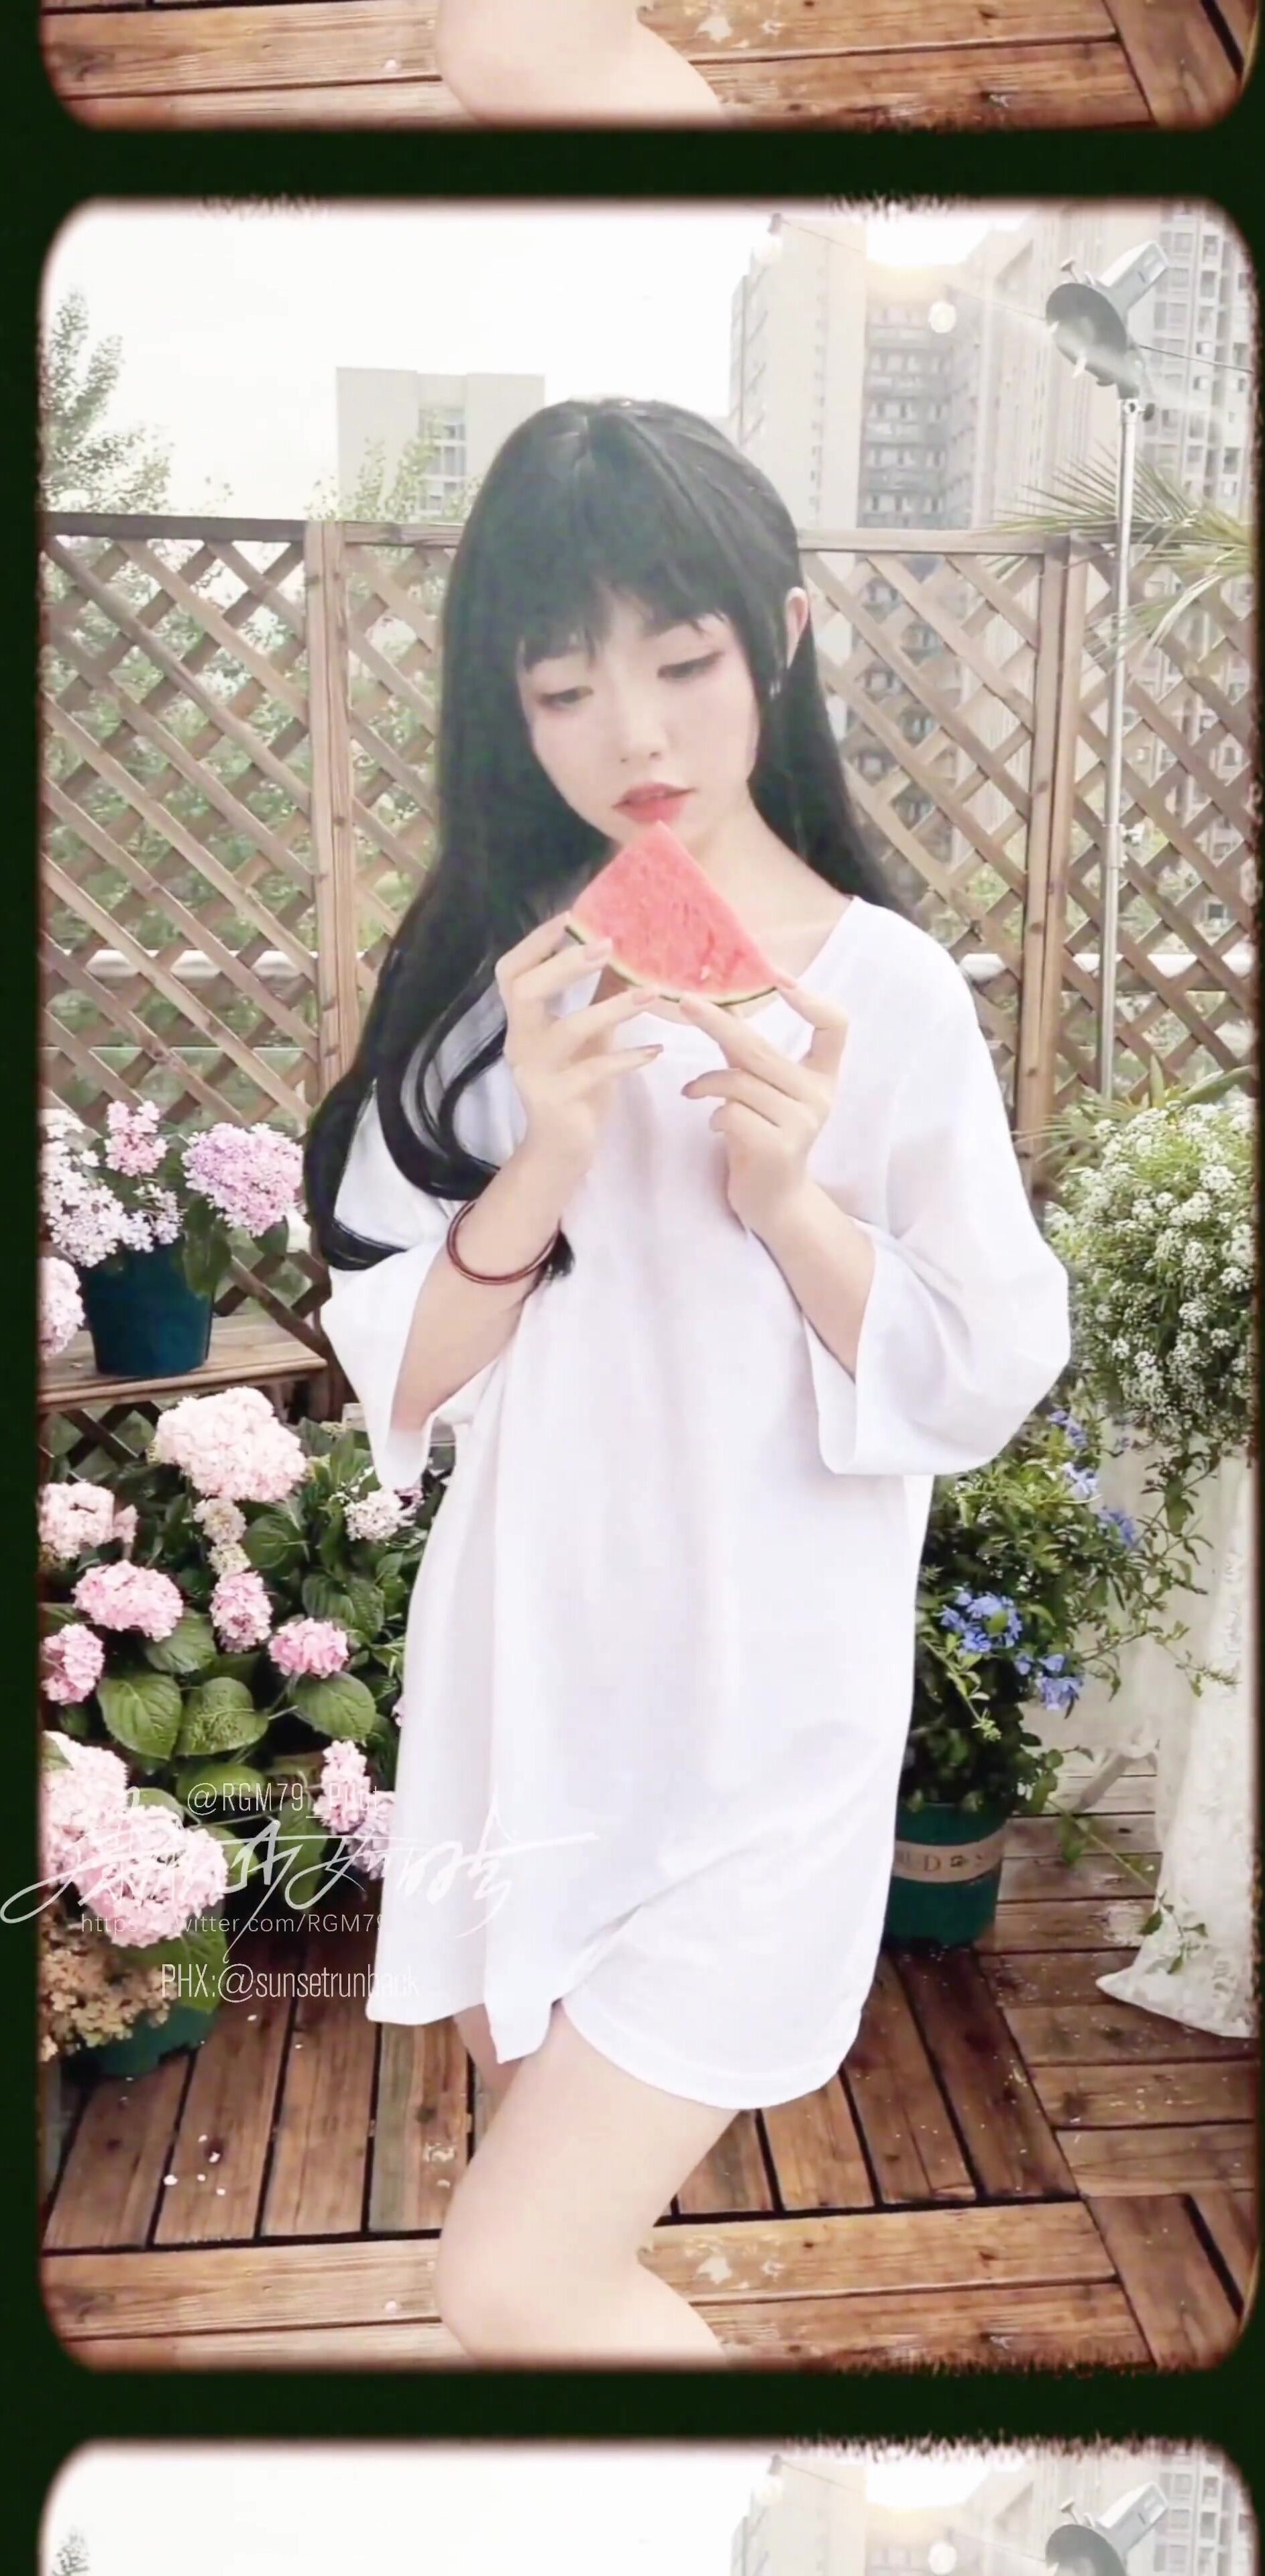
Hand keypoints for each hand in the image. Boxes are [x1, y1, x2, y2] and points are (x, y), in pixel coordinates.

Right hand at [496, 912, 663, 1185]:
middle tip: (608, 947)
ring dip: (612, 1008)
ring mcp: (534, 1073)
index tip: (571, 916)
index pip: (512, 972)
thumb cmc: (578, 1086)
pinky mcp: (554, 1100)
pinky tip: (654, 1050)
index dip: (536, 943)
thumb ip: (598, 998)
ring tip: (652, 995)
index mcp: (523, 1022)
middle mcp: (520, 1043)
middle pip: (525, 991)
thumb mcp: (590, 1037)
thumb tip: (625, 951)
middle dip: (566, 965)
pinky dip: (626, 1058)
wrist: (564, 1149)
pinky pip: (592, 1072)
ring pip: (566, 1031)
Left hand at [677, 980, 848, 1234]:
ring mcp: (802, 1123)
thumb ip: (748, 1054)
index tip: (779, 978)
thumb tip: (714, 1004)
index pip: (835, 1027)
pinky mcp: (778, 1147)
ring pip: (738, 1082)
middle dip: (716, 1022)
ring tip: (694, 1093)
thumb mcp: (763, 1090)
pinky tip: (716, 1128)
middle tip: (683, 1001)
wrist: (772, 1200)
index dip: (812, 1000)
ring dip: (705, 1085)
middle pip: (762, 1048)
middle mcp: (818, 1097)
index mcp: (822, 1077)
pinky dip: (713, 1115)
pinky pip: (730, 1112)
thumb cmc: (762, 1136)